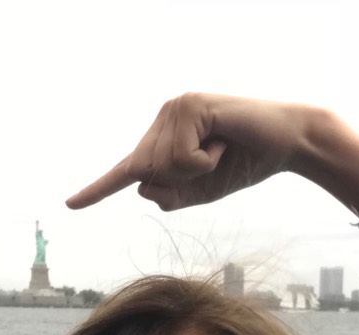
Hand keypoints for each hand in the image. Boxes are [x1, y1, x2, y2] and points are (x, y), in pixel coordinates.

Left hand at [66, 93, 314, 210]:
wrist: (287, 144)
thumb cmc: (245, 164)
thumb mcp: (201, 191)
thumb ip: (170, 195)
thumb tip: (142, 188)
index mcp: (164, 137)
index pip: (128, 169)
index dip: (98, 188)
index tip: (70, 205)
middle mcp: (164, 118)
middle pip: (146, 176)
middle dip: (181, 183)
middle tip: (213, 161)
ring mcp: (175, 109)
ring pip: (160, 168)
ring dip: (196, 171)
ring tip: (220, 149)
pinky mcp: (189, 106)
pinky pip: (181, 157)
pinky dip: (204, 160)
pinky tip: (223, 140)